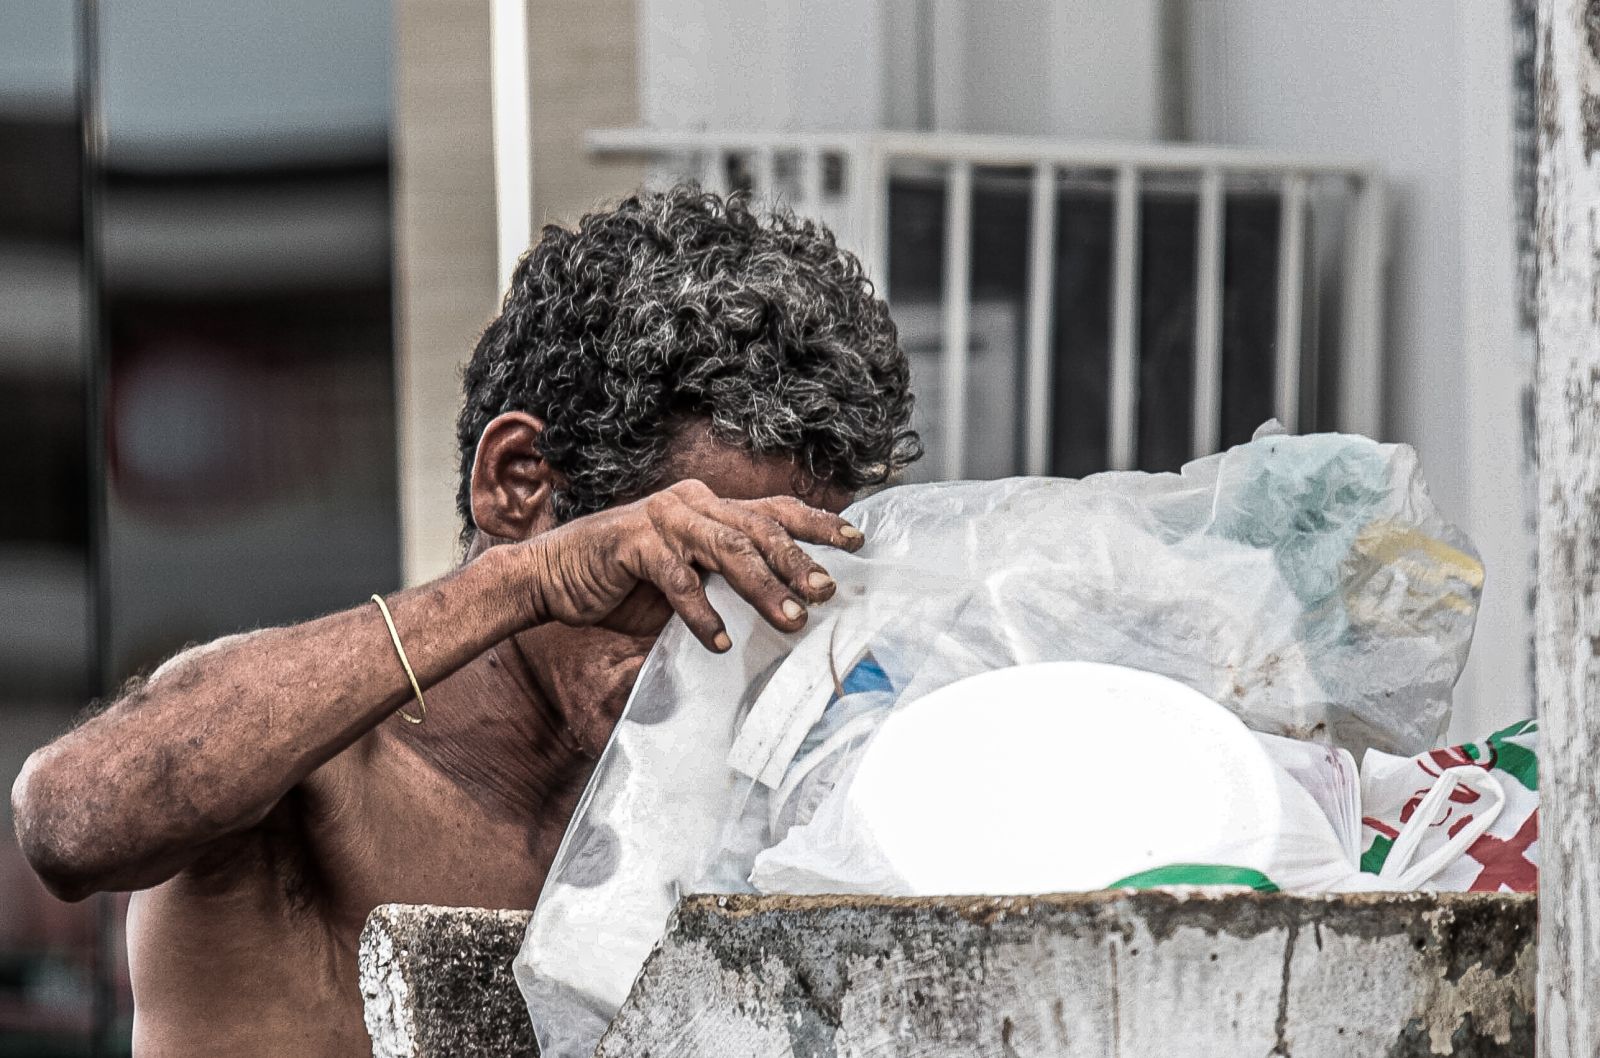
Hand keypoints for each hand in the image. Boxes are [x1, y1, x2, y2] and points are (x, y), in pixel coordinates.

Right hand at [517, 479, 863, 649]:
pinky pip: (678, 579)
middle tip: (827, 591)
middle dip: (798, 561)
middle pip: (758, 528)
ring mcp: (661, 519)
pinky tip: (720, 642)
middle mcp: (691, 503)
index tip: (857, 541)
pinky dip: (702, 613)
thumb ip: (728, 578)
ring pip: (726, 549)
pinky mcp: (632, 543)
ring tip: (791, 621)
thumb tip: (790, 604)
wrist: (555, 577)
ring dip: (762, 588)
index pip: (774, 509)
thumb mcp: (689, 576)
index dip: (817, 523)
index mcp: (710, 506)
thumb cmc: (628, 581)